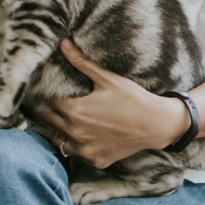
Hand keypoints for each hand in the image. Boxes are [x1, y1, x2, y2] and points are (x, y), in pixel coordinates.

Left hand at [30, 40, 189, 168]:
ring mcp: (85, 150)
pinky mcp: (95, 160)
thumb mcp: (107, 78)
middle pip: (48, 121)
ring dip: (60, 131)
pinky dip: (79, 146)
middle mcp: (75, 133)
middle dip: (50, 111)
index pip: (48, 101)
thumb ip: (81, 62)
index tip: (51, 89)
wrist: (156, 124)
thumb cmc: (132, 98)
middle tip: (58, 104)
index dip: (49, 93)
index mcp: (74, 111)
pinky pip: (78, 154)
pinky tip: (87, 135)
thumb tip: (63, 44)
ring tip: (70, 121)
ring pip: (59, 141)